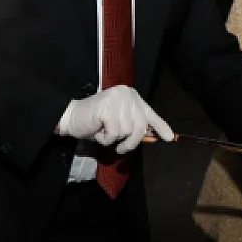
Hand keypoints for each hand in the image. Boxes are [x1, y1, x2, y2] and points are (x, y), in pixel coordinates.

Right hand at [56, 86, 172, 152]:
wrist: (71, 117)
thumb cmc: (95, 122)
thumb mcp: (119, 123)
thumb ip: (134, 125)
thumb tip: (154, 137)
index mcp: (131, 96)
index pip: (150, 113)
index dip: (160, 126)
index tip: (170, 138)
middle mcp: (127, 94)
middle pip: (140, 127)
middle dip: (131, 141)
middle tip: (119, 146)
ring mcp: (117, 100)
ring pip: (127, 132)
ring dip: (114, 139)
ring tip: (103, 131)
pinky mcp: (107, 108)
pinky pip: (114, 134)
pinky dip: (105, 139)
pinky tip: (97, 131)